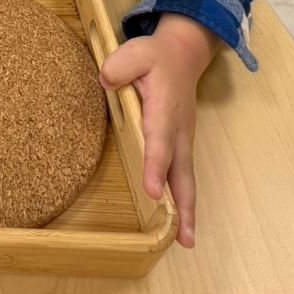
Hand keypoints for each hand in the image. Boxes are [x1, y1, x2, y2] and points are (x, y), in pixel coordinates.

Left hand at [98, 13, 217, 247]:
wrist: (183, 55)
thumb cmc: (155, 57)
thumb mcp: (136, 51)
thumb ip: (120, 65)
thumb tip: (106, 81)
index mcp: (165, 109)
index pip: (159, 142)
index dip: (155, 166)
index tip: (153, 191)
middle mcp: (178, 131)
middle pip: (182, 172)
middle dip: (184, 205)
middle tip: (184, 237)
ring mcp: (183, 140)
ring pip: (186, 178)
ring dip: (188, 210)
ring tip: (186, 242)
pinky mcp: (181, 145)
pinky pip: (183, 175)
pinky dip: (185, 200)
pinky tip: (181, 222)